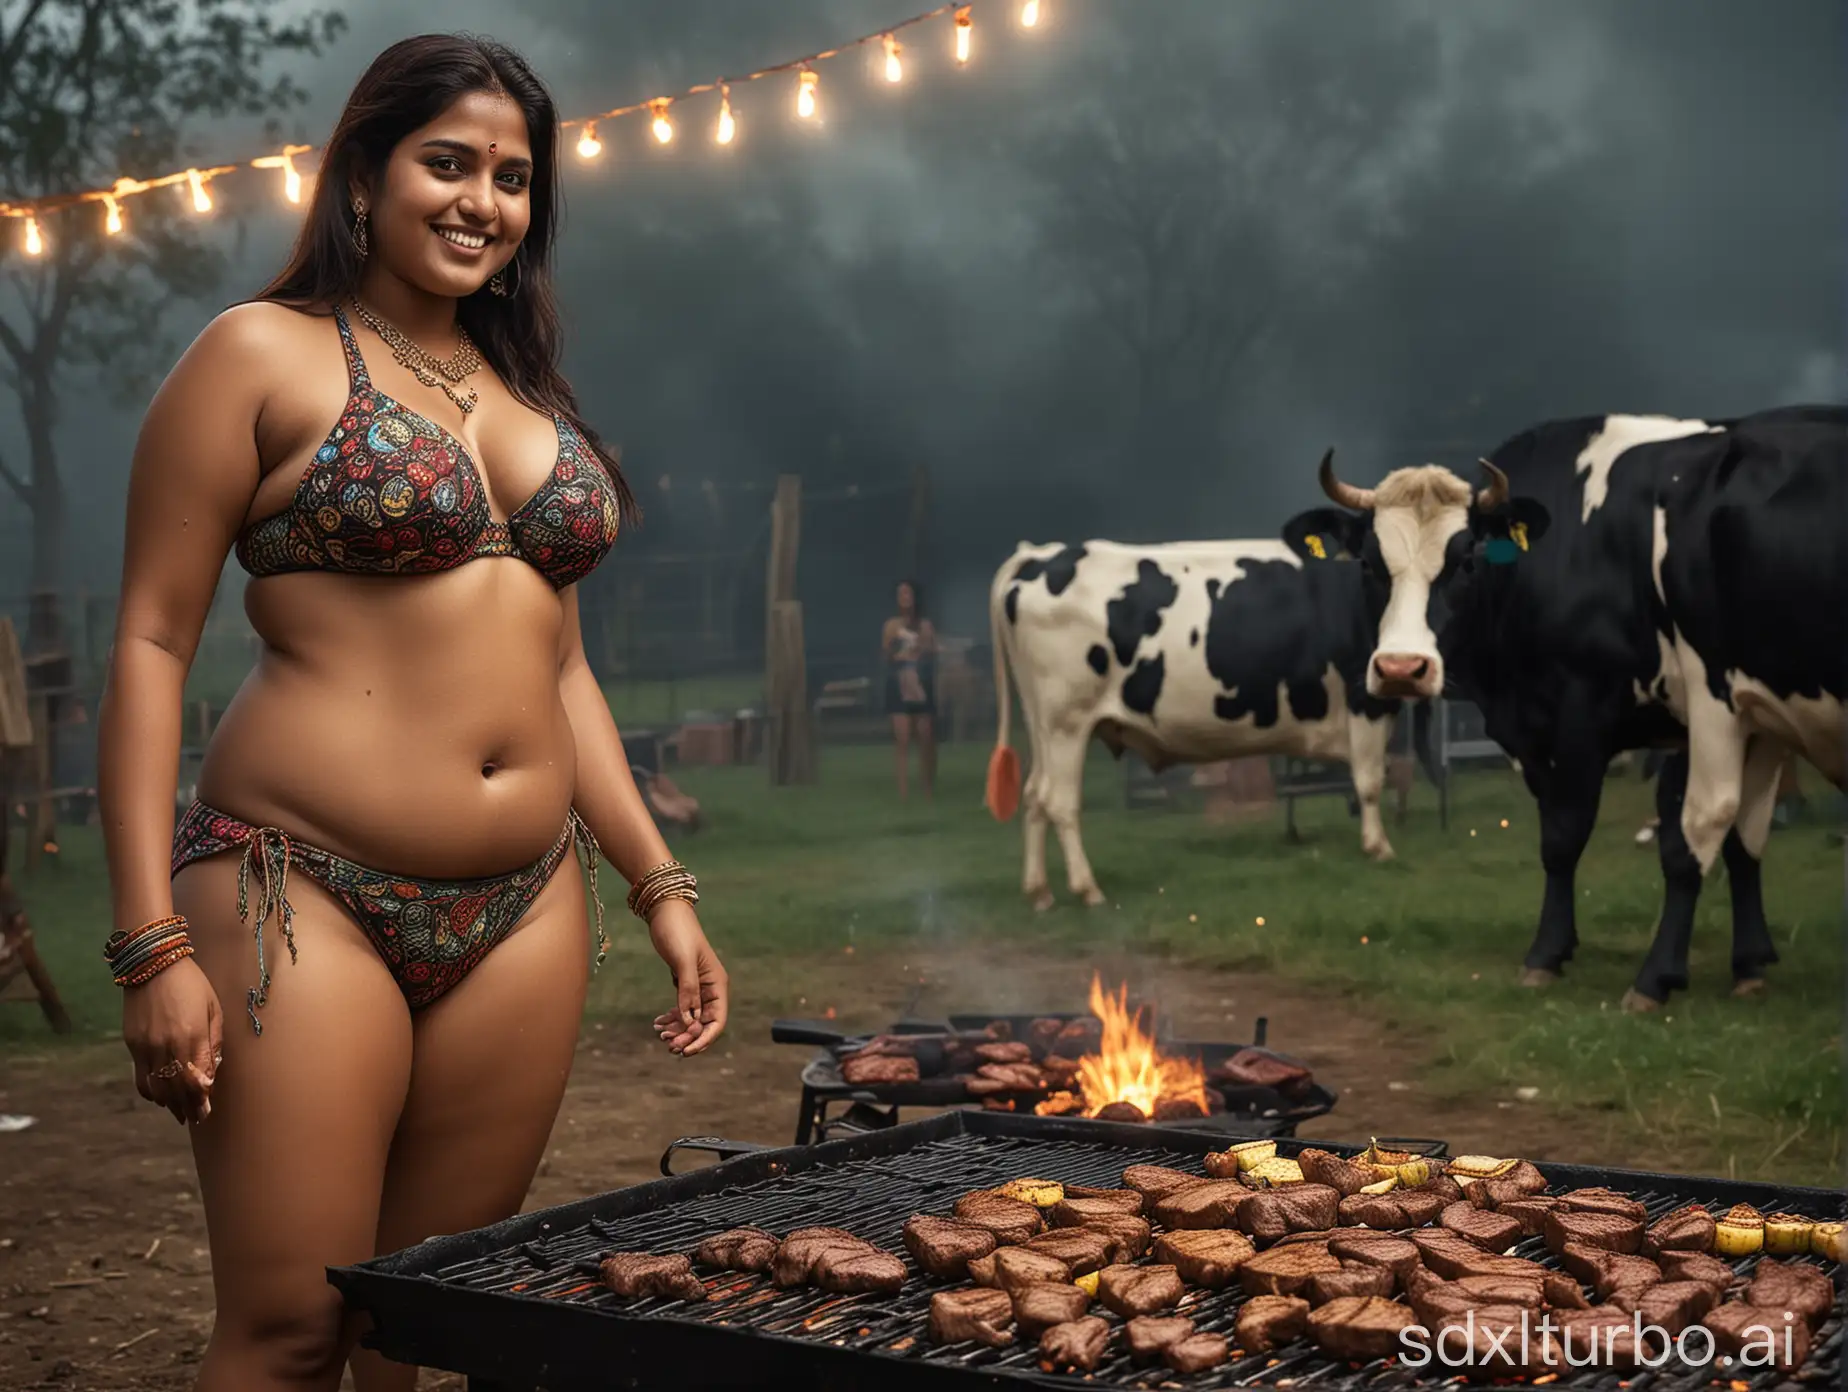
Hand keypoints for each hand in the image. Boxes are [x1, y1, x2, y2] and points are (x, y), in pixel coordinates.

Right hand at [121, 957, 223, 1125]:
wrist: (152, 964)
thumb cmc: (191, 984)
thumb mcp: (213, 1008)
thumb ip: (213, 1042)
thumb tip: (212, 1072)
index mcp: (192, 1036)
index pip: (197, 1079)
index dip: (202, 1098)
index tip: (206, 1111)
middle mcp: (167, 1045)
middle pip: (177, 1089)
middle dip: (187, 1106)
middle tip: (195, 1118)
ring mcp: (147, 1047)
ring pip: (157, 1088)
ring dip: (169, 1104)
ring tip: (179, 1112)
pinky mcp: (132, 1044)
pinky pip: (141, 1077)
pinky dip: (151, 1091)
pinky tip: (160, 1097)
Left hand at [647, 899, 727, 1056]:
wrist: (665, 912)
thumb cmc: (678, 932)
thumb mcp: (682, 962)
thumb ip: (688, 990)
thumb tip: (690, 1021)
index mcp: (717, 984)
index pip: (717, 1021)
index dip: (704, 1039)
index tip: (686, 1051)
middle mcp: (710, 988)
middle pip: (704, 1023)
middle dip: (688, 1037)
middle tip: (668, 1046)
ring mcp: (698, 987)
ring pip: (692, 1018)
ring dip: (678, 1030)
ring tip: (659, 1034)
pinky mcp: (684, 983)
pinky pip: (682, 1009)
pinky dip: (672, 1019)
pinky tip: (657, 1023)